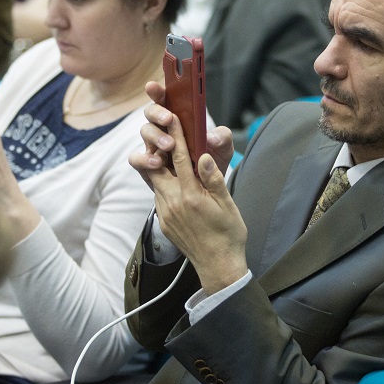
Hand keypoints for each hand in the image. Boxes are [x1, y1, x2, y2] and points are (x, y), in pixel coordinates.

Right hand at [129, 81, 234, 183]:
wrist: (206, 190)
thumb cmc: (211, 163)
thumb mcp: (223, 150)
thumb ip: (222, 139)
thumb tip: (210, 137)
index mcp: (180, 119)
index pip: (166, 99)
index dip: (158, 91)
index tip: (154, 86)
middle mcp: (163, 129)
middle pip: (151, 112)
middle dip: (158, 112)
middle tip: (170, 119)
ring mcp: (153, 146)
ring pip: (145, 132)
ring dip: (156, 136)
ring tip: (170, 145)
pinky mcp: (146, 166)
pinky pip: (136, 159)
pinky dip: (145, 159)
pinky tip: (158, 163)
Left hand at [137, 100, 247, 293]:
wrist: (218, 266)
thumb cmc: (228, 235)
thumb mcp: (227, 205)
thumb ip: (214, 179)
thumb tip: (205, 156)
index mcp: (191, 196)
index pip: (181, 157)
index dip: (176, 134)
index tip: (172, 117)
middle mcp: (173, 203)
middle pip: (157, 166)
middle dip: (159, 147)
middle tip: (163, 131)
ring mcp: (165, 212)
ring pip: (155, 180)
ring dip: (160, 165)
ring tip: (166, 152)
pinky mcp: (163, 221)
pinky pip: (158, 195)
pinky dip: (162, 182)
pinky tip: (171, 179)